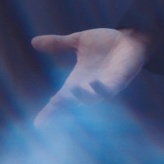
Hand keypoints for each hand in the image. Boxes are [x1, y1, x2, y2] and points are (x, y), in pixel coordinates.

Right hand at [31, 27, 152, 127]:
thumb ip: (58, 44)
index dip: (50, 112)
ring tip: (66, 96)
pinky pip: (109, 90)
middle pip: (73, 104)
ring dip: (80, 98)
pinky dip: (100, 89)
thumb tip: (33, 41)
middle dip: (63, 109)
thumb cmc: (105, 42)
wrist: (131, 38)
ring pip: (91, 99)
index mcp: (78, 80)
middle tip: (50, 112)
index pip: (61, 100)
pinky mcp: (119, 81)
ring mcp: (104, 86)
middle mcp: (89, 88)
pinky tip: (93, 83)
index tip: (38, 124)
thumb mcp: (78, 41)